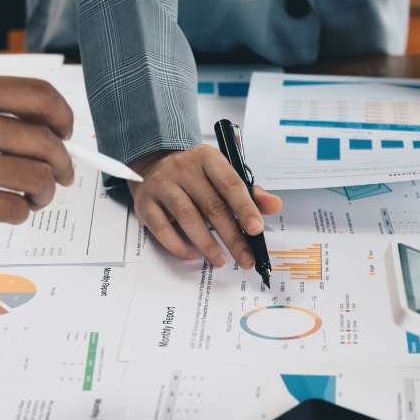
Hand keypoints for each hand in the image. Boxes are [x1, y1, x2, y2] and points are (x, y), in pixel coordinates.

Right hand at [0, 73, 74, 237]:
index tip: (66, 134)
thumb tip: (40, 130)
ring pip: (38, 178)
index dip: (64, 118)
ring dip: (44, 193)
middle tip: (61, 177)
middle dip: (62, 164)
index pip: (40, 96)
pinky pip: (15, 209)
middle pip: (47, 141)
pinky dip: (19, 213)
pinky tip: (7, 211)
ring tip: (33, 198)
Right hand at [128, 146, 282, 266]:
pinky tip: (192, 255)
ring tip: (221, 261)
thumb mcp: (222, 176)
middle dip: (232, 236)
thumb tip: (274, 205)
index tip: (256, 230)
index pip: (230, 184)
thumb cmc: (196, 176)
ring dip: (207, 243)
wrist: (154, 165)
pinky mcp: (145, 202)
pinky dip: (178, 245)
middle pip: (212, 206)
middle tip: (245, 258)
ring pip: (188, 218)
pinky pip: (162, 228)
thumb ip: (249, 192)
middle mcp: (183, 168)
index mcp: (208, 158)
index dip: (245, 208)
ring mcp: (162, 184)